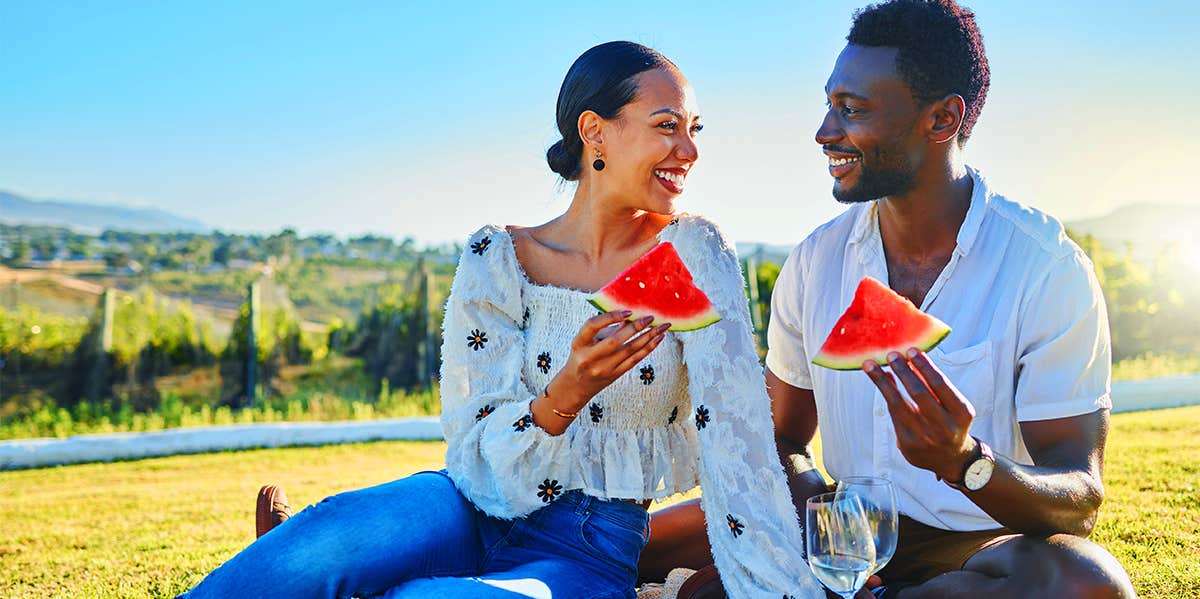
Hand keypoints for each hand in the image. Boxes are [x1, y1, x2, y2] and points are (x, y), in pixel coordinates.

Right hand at [549, 310, 669, 409]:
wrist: (576, 385)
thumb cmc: (582, 357)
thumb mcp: (585, 341)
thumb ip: (606, 328)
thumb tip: (630, 314)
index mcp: (579, 344)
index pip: (592, 326)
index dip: (610, 317)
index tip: (627, 311)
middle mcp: (590, 357)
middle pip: (615, 341)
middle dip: (635, 327)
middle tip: (650, 318)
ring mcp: (603, 368)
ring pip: (629, 350)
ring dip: (648, 337)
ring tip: (661, 327)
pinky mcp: (615, 375)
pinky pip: (635, 360)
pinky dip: (648, 348)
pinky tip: (657, 339)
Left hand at [862, 348, 977, 481]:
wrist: (951, 459)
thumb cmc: (950, 422)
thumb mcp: (953, 405)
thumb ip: (934, 385)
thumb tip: (908, 359)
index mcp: (961, 413)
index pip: (940, 384)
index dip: (924, 366)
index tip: (911, 350)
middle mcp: (945, 427)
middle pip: (919, 393)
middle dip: (903, 371)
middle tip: (891, 354)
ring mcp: (925, 438)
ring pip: (899, 404)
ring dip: (883, 381)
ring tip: (871, 365)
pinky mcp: (908, 445)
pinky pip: (893, 414)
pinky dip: (886, 395)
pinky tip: (880, 381)